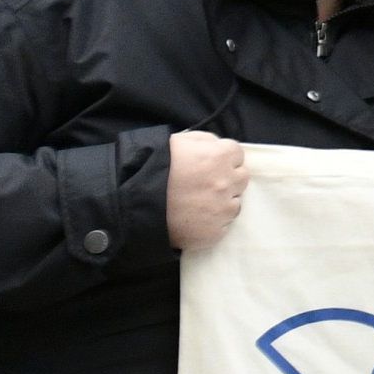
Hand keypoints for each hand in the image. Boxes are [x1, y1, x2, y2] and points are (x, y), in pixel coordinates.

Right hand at [165, 130, 247, 250]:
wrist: (133, 205)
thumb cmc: (154, 168)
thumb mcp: (179, 142)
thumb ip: (205, 140)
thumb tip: (218, 146)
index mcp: (219, 157)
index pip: (237, 154)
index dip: (223, 158)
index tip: (210, 165)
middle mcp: (226, 182)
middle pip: (241, 178)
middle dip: (227, 178)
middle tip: (204, 184)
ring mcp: (222, 210)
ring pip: (235, 203)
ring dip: (222, 202)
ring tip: (197, 203)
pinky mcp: (215, 232)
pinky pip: (224, 225)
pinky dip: (213, 222)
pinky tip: (194, 218)